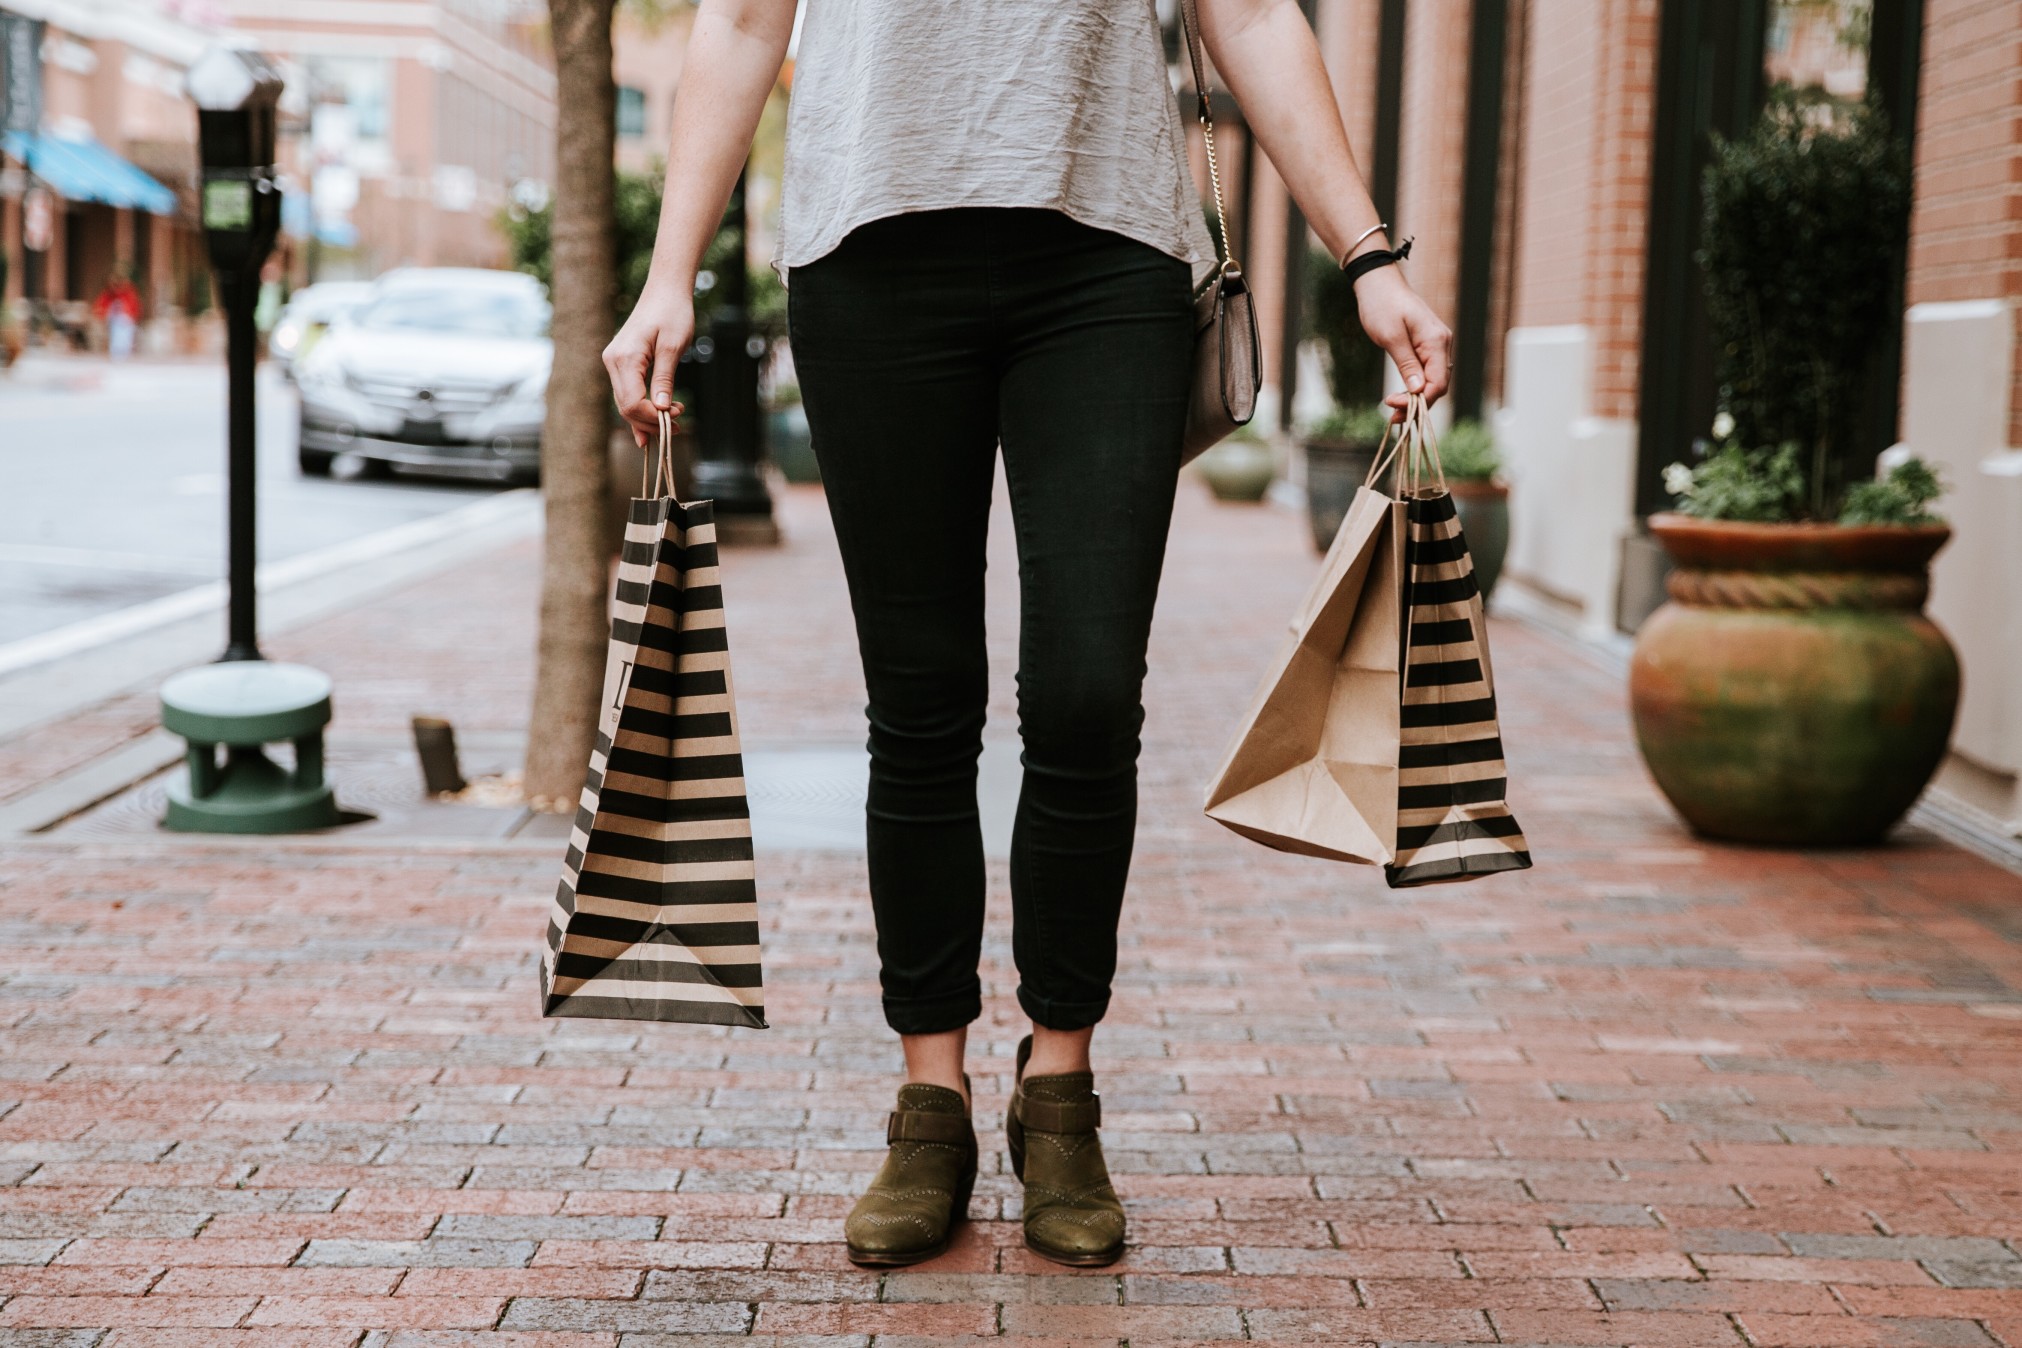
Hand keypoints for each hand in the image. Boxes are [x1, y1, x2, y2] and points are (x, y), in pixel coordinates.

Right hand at [602, 281, 695, 446]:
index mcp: (624, 358)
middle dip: (650, 422)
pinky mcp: (620, 362)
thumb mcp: (673, 347)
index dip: (652, 417)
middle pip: (626, 406)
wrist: (665, 291)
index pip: (632, 402)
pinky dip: (640, 408)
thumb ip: (664, 379)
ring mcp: (614, 362)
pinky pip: (627, 392)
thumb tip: (661, 408)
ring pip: (625, 402)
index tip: (677, 418)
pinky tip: (650, 426)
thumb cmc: (673, 314)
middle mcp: (613, 361)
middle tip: (679, 426)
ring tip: (674, 422)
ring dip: (647, 417)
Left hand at [1352, 266, 1452, 419]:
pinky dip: (1415, 387)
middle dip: (1417, 404)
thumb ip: (1407, 364)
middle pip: (1438, 385)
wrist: (1379, 284)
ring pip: (1433, 380)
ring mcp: (1436, 345)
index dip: (1419, 401)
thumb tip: (1419, 390)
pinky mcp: (1427, 346)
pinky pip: (1427, 372)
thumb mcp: (1391, 336)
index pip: (1438, 383)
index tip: (1393, 407)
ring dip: (1416, 398)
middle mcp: (1442, 344)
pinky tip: (1401, 396)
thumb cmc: (1382, 305)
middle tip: (1392, 417)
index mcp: (1436, 341)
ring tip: (1394, 412)